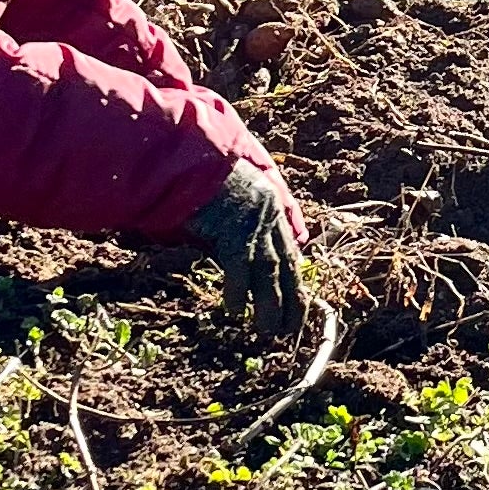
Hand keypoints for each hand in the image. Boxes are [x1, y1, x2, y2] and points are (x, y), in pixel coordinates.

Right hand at [182, 161, 308, 336]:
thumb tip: (245, 254)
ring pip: (269, 271)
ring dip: (270, 304)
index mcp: (272, 207)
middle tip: (290, 328)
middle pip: (286, 264)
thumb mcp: (234, 198)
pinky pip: (240, 267)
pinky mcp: (233, 228)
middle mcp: (269, 214)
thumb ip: (246, 223)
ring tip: (270, 331)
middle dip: (292, 299)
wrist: (189, 158)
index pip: (291, 251)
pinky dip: (239, 291)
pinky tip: (236, 311)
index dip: (294, 280)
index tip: (298, 305)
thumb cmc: (204, 178)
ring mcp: (253, 221)